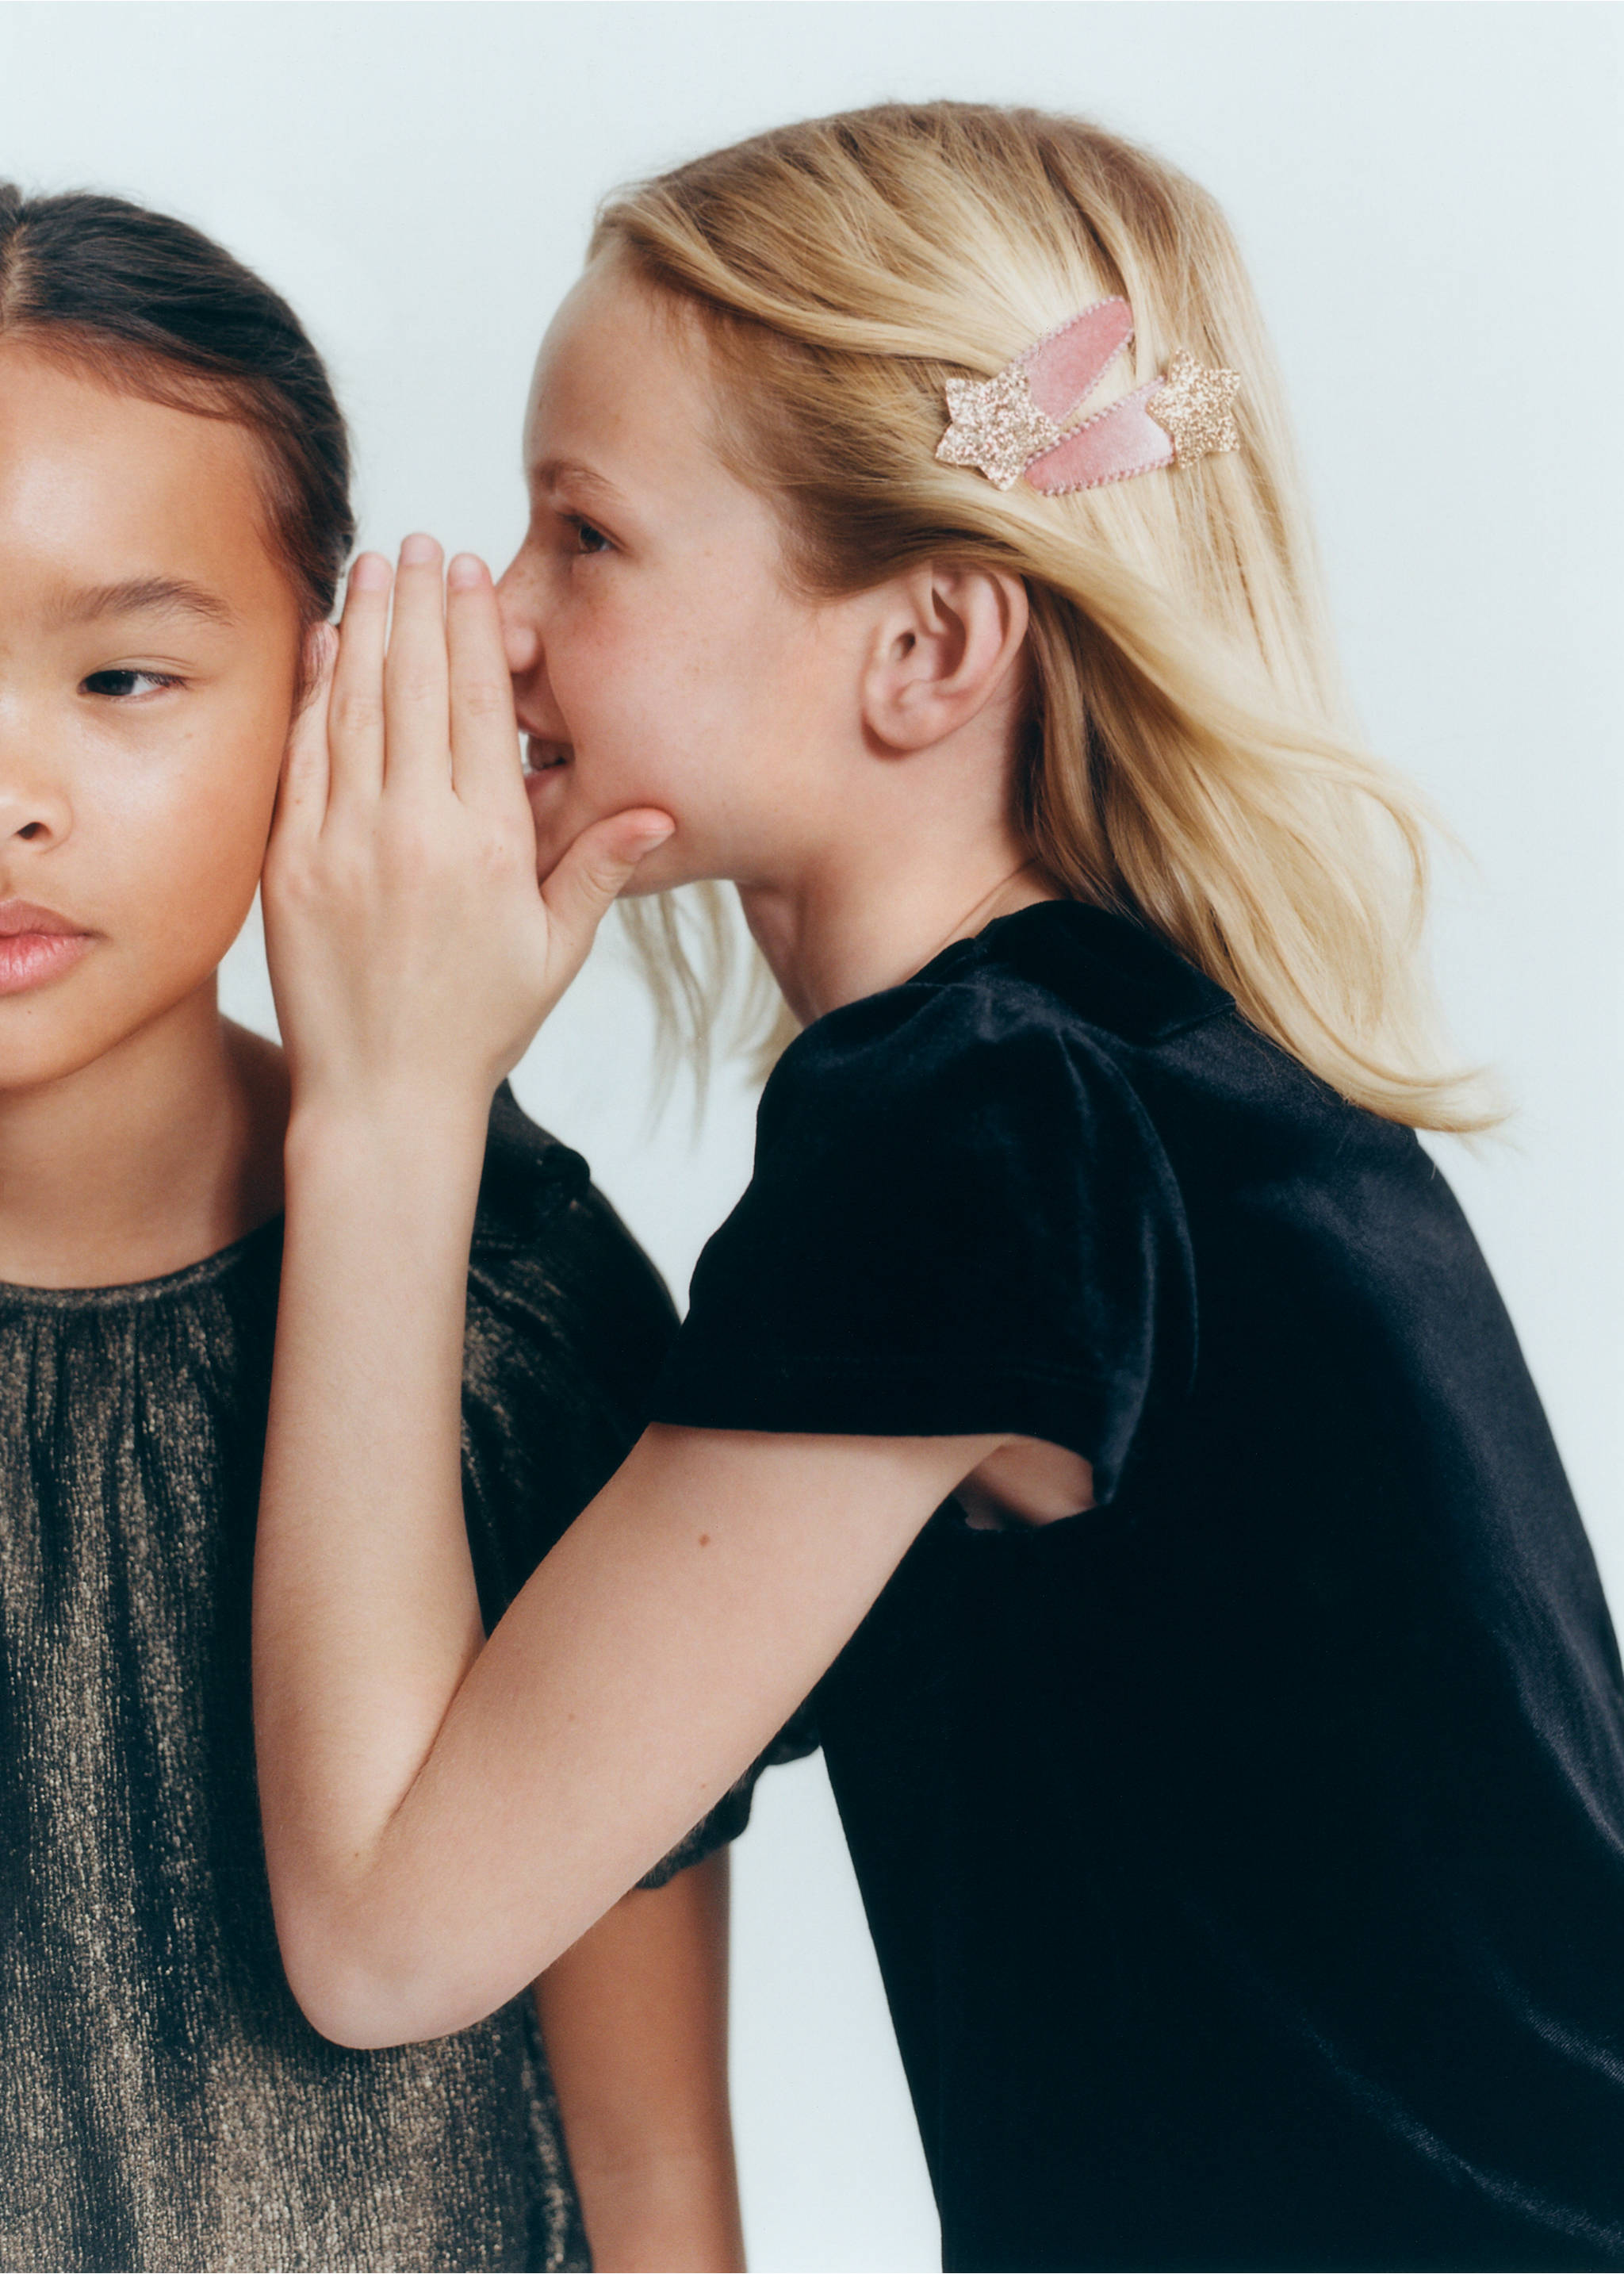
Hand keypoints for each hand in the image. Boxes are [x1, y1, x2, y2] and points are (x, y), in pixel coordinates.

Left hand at [263, 536, 672, 1123]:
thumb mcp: (556, 951)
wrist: (383, 1096)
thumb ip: (597, 868)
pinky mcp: (291, 863)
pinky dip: (312, 692)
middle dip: (415, 603)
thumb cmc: (477, 1027)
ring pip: (354, 706)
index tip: (467, 573)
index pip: (478, 705)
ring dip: (364, 627)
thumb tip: (660, 810)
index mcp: (490, 843)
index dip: (471, 628)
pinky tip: (323, 646)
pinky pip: (303, 755)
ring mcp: (344, 842)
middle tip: (416, 542)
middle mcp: (415, 829)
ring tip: (371, 567)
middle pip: (413, 685)